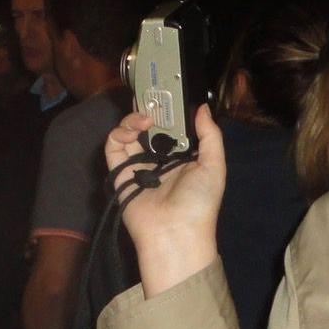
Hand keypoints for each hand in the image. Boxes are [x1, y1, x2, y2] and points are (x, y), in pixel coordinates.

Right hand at [102, 105, 224, 294]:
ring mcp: (138, 166)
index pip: (172, 127)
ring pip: (128, 133)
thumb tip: (201, 108)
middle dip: (148, 110)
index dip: (169, 111)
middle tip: (152, 97)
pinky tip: (134, 129)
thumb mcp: (214, 166)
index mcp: (182, 157)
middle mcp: (159, 160)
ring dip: (133, 119)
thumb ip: (210, 135)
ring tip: (145, 117)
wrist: (176, 233)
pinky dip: (119, 133)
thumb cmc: (199, 203)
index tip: (169, 95)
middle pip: (147, 127)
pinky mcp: (120, 173)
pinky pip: (113, 148)